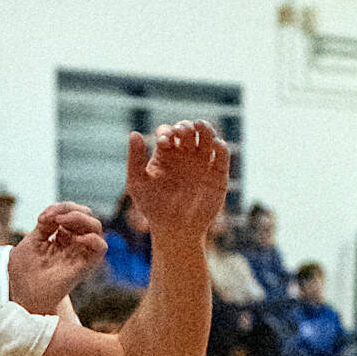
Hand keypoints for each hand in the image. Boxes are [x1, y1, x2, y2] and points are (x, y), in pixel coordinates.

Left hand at [8, 204, 106, 316]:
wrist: (25, 295)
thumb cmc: (25, 272)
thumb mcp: (31, 242)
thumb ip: (44, 226)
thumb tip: (55, 213)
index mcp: (61, 236)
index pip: (70, 212)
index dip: (58, 208)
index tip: (42, 217)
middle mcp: (74, 243)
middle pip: (85, 215)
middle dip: (69, 209)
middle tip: (52, 217)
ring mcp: (80, 253)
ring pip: (96, 226)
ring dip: (79, 218)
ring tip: (61, 222)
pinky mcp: (85, 265)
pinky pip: (101, 248)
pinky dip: (92, 239)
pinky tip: (74, 239)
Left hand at [125, 121, 229, 243]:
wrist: (175, 229)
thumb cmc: (153, 208)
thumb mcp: (137, 184)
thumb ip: (135, 159)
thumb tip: (134, 133)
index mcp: (166, 155)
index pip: (169, 132)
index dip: (167, 131)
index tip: (163, 142)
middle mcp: (185, 155)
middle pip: (189, 130)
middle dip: (185, 126)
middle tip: (180, 132)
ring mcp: (202, 162)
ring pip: (207, 136)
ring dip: (205, 128)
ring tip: (200, 126)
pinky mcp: (218, 173)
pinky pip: (222, 154)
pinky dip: (220, 146)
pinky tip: (214, 144)